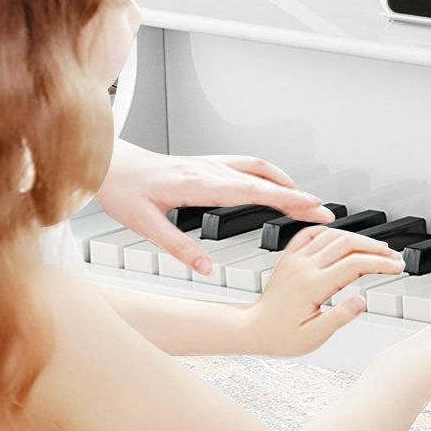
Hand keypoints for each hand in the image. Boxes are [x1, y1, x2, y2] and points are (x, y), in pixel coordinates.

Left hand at [96, 140, 332, 275]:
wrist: (106, 162)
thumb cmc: (122, 190)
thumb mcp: (145, 225)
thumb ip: (178, 248)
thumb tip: (208, 268)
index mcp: (199, 185)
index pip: (253, 191)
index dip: (287, 200)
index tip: (313, 207)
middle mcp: (208, 170)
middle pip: (265, 179)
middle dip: (298, 195)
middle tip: (324, 211)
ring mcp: (209, 163)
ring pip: (258, 167)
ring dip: (286, 182)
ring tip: (306, 201)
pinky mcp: (205, 163)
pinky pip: (245, 164)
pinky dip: (267, 174)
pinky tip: (272, 183)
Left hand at [246, 228, 404, 355]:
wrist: (251, 329)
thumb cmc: (280, 337)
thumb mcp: (313, 337)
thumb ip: (339, 318)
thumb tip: (362, 301)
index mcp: (312, 286)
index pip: (355, 265)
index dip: (381, 264)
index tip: (398, 267)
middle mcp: (304, 267)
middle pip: (348, 244)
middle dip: (376, 248)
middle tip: (394, 258)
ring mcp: (295, 258)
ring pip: (333, 235)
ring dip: (359, 238)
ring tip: (377, 250)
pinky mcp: (289, 256)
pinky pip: (311, 233)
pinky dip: (331, 230)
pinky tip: (344, 236)